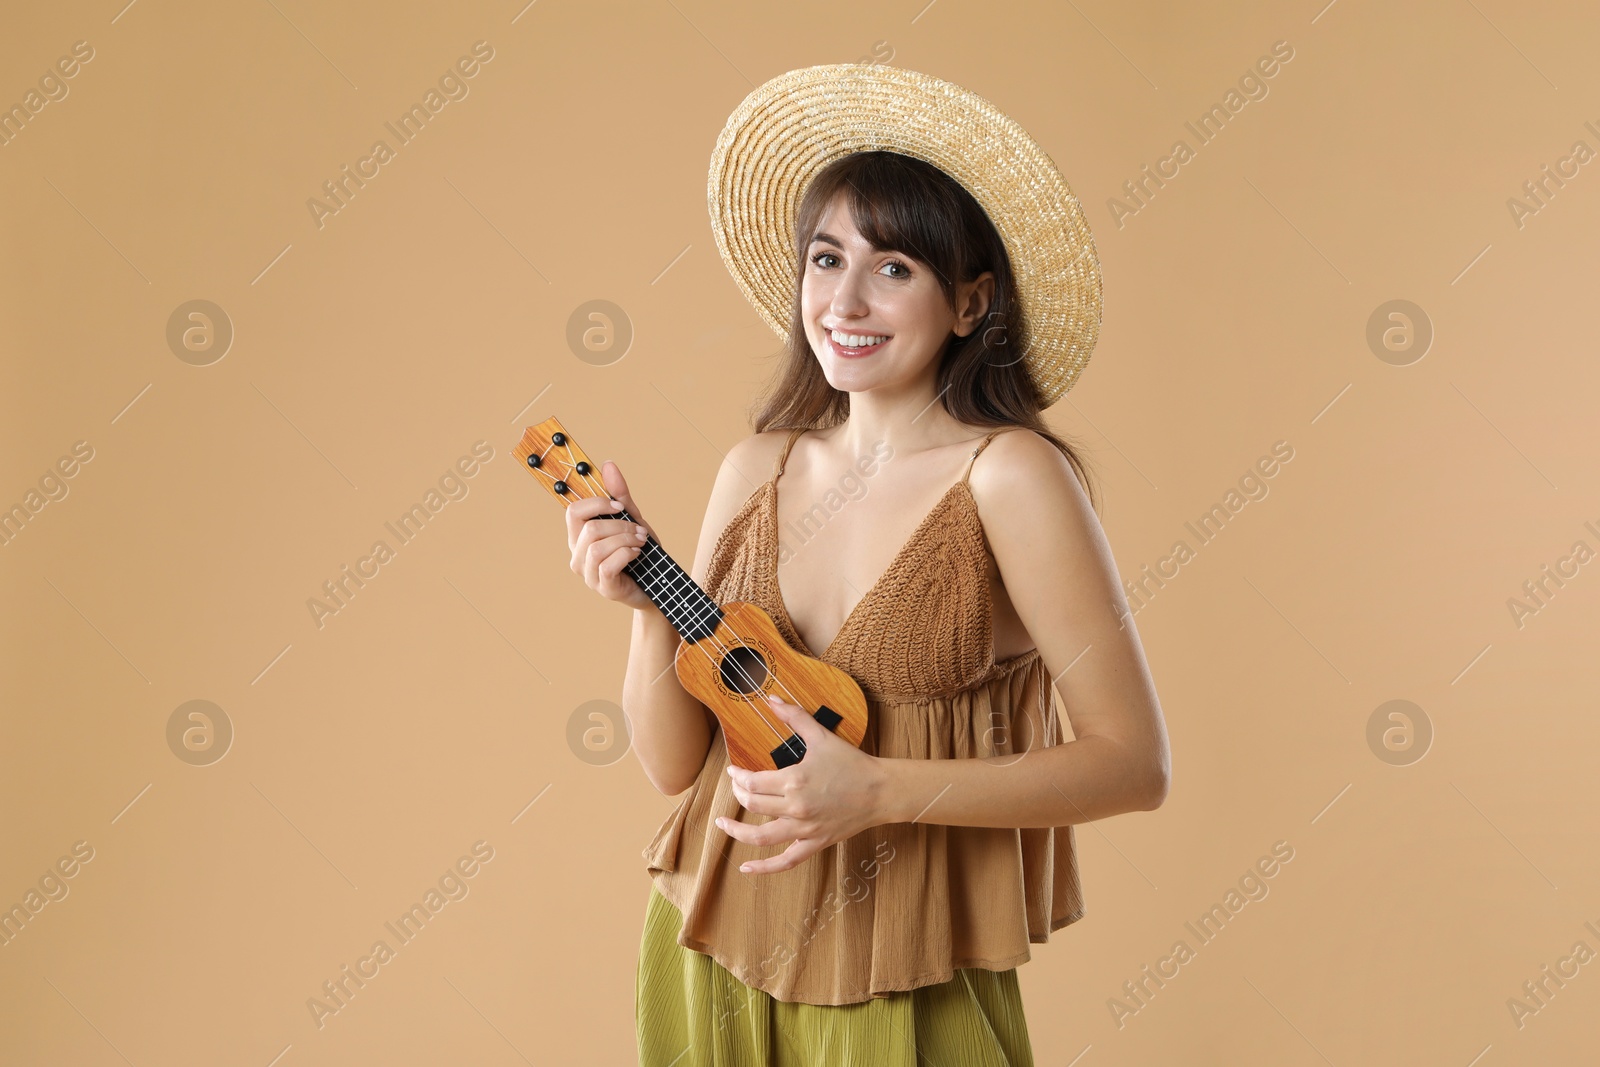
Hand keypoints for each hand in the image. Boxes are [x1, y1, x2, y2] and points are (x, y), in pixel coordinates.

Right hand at [565, 460, 658, 610]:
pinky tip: (637, 554)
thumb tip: (607, 464)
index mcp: (579, 537)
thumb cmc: (640, 551)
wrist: (659, 583)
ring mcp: (588, 575)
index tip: (620, 506)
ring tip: (641, 542)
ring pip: (596, 548)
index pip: (573, 512)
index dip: (597, 504)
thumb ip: (620, 496)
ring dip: (625, 540)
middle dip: (620, 525)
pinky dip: (626, 554)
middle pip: (589, 529)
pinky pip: (607, 566)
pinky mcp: (603, 588)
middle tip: (639, 530)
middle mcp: (578, 556)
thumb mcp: (632, 520)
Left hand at [715, 695, 888, 874]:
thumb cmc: (852, 762)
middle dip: (738, 794)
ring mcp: (804, 829)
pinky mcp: (815, 843)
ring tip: (723, 825)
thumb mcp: (822, 736)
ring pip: (760, 837)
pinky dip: (764, 868)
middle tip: (736, 787)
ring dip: (737, 831)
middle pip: (753, 804)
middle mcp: (795, 807)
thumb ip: (795, 716)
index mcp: (794, 780)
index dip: (738, 776)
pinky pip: (786, 861)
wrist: (881, 790)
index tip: (734, 771)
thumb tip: (772, 699)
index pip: (753, 781)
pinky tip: (746, 870)